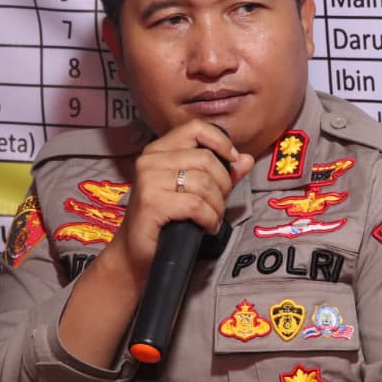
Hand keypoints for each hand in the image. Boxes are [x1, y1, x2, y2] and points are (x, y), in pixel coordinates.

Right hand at [108, 119, 253, 277]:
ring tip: (212, 218)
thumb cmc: (164, 221)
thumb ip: (219, 174)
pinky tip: (206, 227)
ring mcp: (148, 180)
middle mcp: (150, 160)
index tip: (233, 161)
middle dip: (223, 184)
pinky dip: (209, 218)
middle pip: (206, 159)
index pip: (196, 129)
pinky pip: (196, 205)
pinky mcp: (151, 202)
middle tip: (219, 204)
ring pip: (204, 183)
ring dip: (217, 206)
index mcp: (159, 151)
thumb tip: (246, 159)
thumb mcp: (194, 192)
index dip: (221, 142)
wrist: (135, 253)